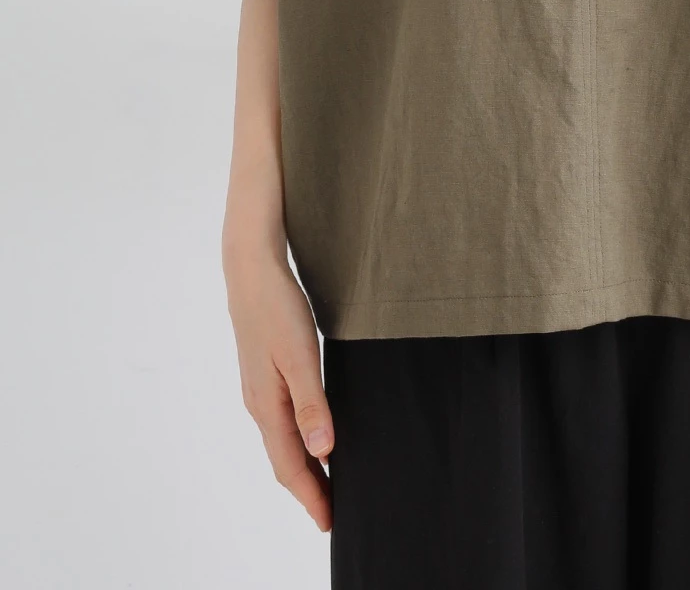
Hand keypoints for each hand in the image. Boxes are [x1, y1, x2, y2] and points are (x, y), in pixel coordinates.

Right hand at [224, 247, 334, 530]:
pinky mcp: (265, 375)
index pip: (290, 466)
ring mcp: (260, 390)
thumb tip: (323, 450)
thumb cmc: (277, 308)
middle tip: (332, 512)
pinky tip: (313, 436)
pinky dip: (298, 440)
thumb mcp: (300, 354)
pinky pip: (282, 422)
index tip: (329, 522)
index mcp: (267, 405)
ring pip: (283, 442)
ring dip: (303, 466)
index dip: (310, 496)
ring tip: (326, 483)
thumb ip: (311, 403)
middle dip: (308, 489)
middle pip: (284, 460)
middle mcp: (259, 405)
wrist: (252, 271)